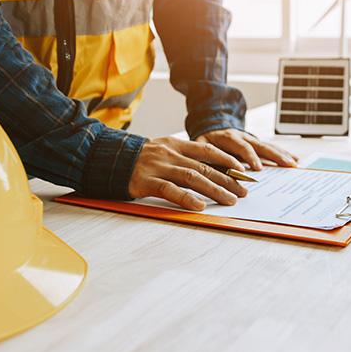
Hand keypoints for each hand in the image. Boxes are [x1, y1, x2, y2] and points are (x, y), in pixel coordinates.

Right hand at [128, 137, 248, 210]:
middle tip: (243, 191)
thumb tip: (208, 171)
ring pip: (192, 177)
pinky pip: (170, 190)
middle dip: (227, 179)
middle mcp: (170, 154)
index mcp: (175, 144)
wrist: (107, 158)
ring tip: (230, 200)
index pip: (207, 150)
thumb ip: (181, 158)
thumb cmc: (137, 159)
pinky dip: (186, 198)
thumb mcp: (161, 152)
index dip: (227, 160)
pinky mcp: (146, 181)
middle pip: (204, 166)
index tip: (242, 170)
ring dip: (214, 189)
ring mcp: (158, 167)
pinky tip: (199, 206)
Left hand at [195, 128, 297, 170]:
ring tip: (295, 164)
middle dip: (274, 156)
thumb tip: (213, 173)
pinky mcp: (257, 144)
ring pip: (269, 147)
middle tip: (286, 165)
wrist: (211, 127)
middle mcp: (243, 137)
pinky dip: (284, 153)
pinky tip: (295, 160)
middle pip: (261, 146)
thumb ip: (208, 159)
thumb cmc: (205, 141)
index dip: (249, 157)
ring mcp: (252, 140)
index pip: (241, 147)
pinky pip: (272, 148)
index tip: (257, 168)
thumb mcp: (201, 148)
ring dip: (282, 155)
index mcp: (229, 137)